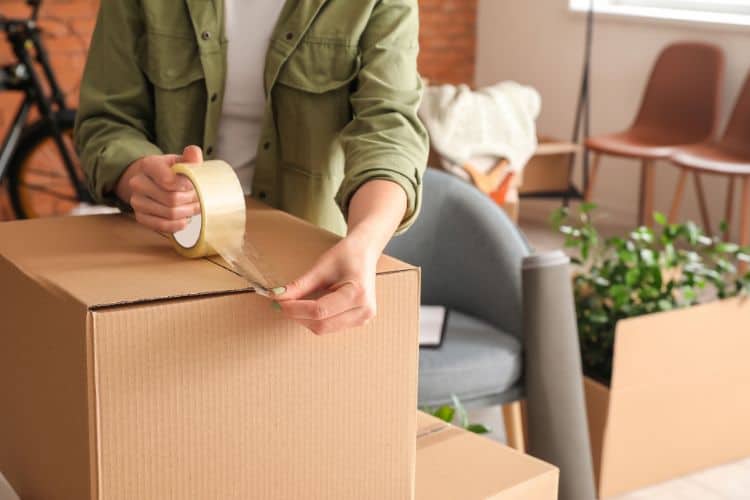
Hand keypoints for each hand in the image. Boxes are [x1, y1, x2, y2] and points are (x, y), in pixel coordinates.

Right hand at [115, 145, 202, 232]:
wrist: (153, 182)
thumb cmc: (171, 171)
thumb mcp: (180, 161)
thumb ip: (190, 158)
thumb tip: (194, 152)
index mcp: (148, 164)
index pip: (168, 180)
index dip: (187, 186)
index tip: (195, 186)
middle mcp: (138, 182)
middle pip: (171, 199)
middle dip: (190, 200)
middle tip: (200, 199)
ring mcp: (137, 201)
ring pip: (169, 213)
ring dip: (187, 212)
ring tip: (194, 207)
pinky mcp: (140, 217)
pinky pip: (162, 226)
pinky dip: (178, 224)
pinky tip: (185, 218)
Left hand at [275, 179, 407, 334]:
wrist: (366, 252)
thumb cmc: (347, 255)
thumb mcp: (322, 267)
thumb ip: (300, 285)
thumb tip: (277, 297)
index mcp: (357, 294)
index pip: (320, 311)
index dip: (295, 309)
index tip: (278, 302)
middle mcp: (364, 311)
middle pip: (321, 325)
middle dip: (298, 316)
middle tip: (281, 304)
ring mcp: (363, 319)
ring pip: (324, 329)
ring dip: (305, 319)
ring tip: (294, 304)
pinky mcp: (359, 321)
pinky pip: (330, 327)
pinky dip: (315, 319)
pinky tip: (309, 307)